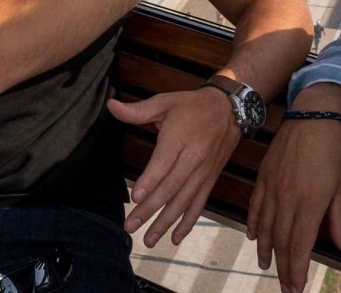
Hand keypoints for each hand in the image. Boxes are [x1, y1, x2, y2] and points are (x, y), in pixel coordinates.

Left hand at [108, 87, 240, 247]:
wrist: (230, 109)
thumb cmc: (192, 105)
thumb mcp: (165, 101)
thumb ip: (137, 110)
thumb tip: (111, 106)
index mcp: (179, 138)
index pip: (163, 163)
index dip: (149, 181)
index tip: (135, 197)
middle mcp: (193, 159)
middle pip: (170, 188)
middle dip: (150, 209)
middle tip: (131, 226)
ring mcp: (203, 172)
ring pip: (183, 201)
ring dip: (166, 222)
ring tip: (149, 239)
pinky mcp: (210, 180)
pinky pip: (199, 204)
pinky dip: (188, 222)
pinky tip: (176, 238)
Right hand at [249, 88, 340, 292]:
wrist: (312, 118)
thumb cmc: (332, 154)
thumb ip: (338, 220)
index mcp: (310, 205)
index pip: (300, 247)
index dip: (297, 271)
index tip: (296, 289)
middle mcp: (287, 200)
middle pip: (281, 243)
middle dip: (283, 269)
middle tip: (285, 288)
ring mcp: (272, 189)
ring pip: (265, 229)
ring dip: (267, 251)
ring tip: (267, 267)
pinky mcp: (263, 178)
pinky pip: (255, 208)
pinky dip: (254, 226)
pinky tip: (255, 238)